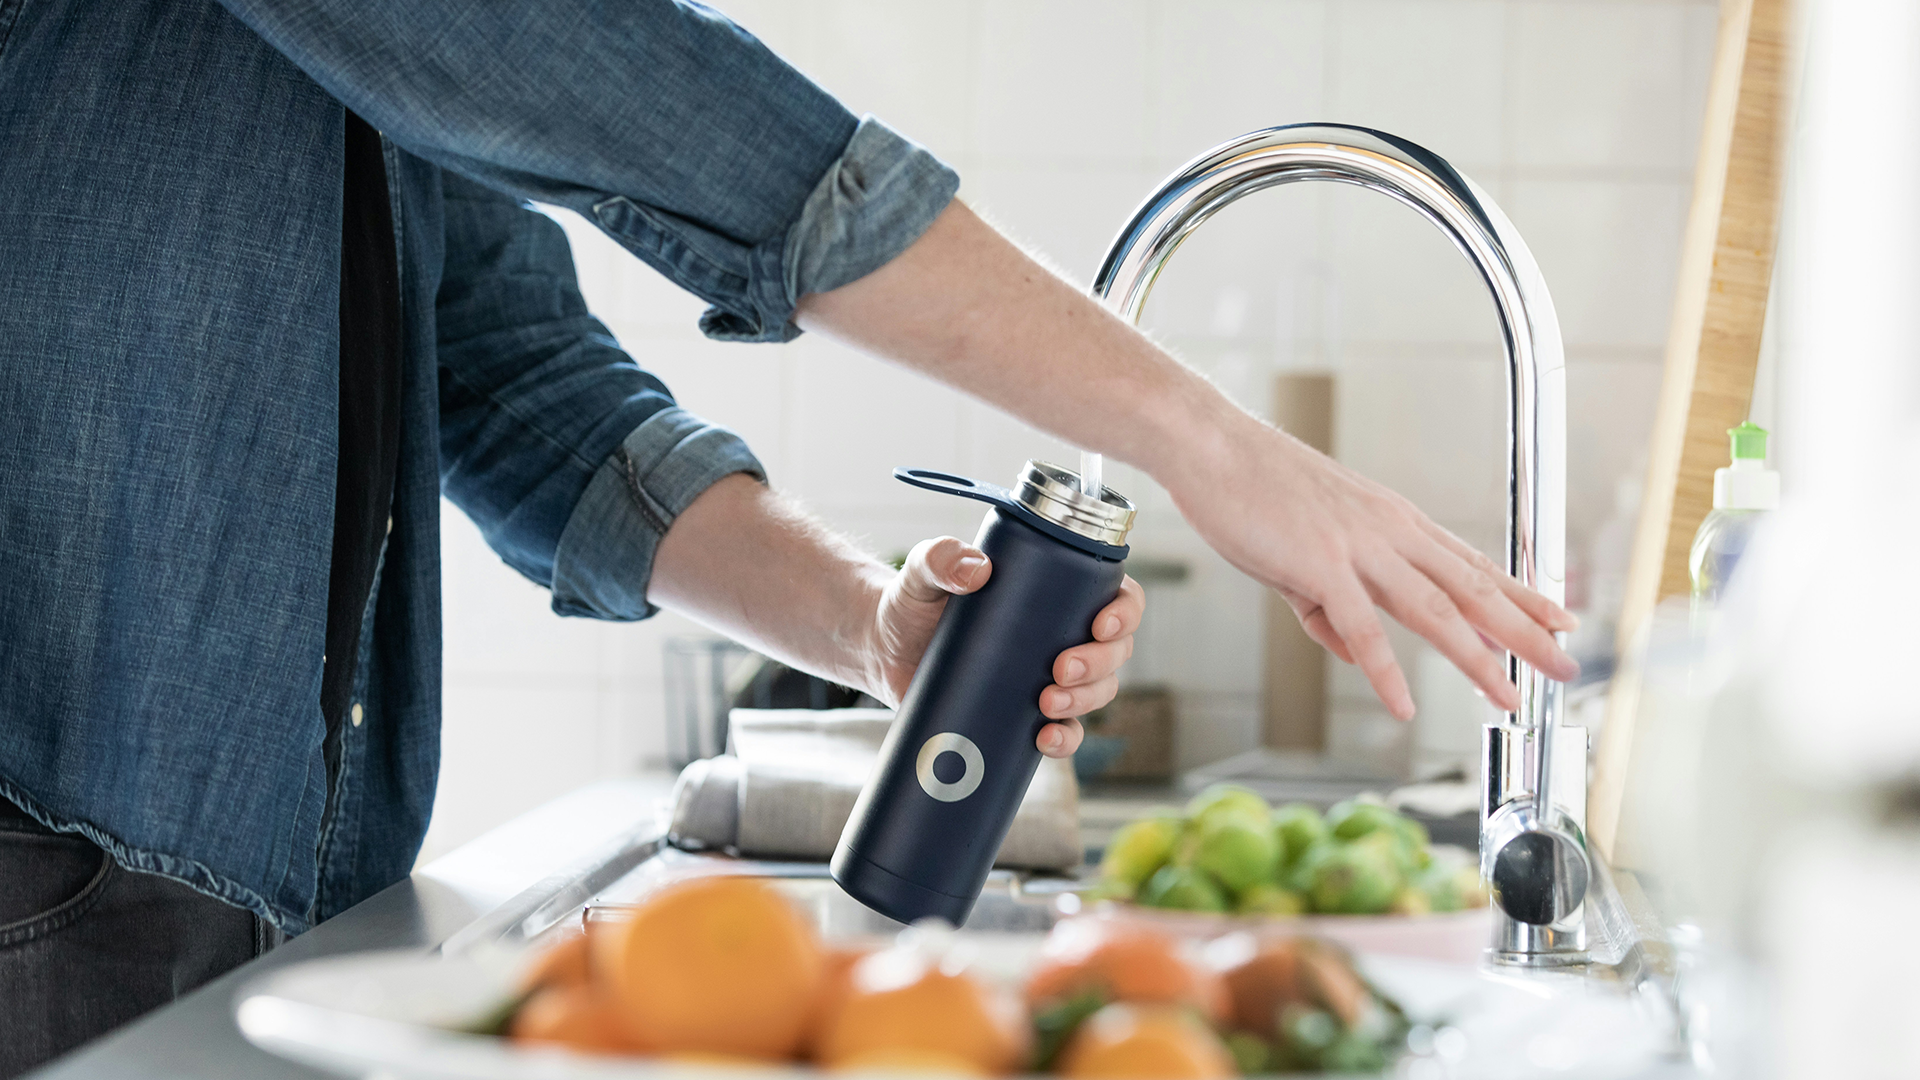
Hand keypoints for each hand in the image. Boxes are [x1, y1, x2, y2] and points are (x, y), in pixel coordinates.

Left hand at [863, 536, 1144, 757]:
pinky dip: (1064, 740)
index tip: (1100, 625)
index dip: (1125, 613)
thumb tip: (975, 569)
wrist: (884, 650)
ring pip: (1098, 692)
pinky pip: (1065, 732)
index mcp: (1059, 591)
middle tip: (1060, 669)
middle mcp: (1064, 634)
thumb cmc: (913, 601)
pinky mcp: (1026, 714)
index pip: (1118, 596)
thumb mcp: (922, 572)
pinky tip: (1044, 740)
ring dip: (1085, 701)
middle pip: (1116, 652)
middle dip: (1099, 664)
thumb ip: (940, 558)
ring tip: (1046, 704)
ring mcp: (1049, 677)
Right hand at [1164, 412, 1578, 719]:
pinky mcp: (1319, 564)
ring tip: (1508, 696)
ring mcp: (1359, 546)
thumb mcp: (1302, 553)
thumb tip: (1351, 652)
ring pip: (1435, 610)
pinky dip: (1384, 670)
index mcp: (1393, 522)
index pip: (1472, 563)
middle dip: (1527, 631)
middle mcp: (1390, 531)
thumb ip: (1328, 607)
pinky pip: (1361, 627)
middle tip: (1567, 663)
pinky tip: (1403, 704)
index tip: (1559, 616)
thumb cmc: (1251, 489)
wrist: (1212, 446)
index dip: (1521, 594)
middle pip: (1473, 588)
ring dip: (1478, 658)